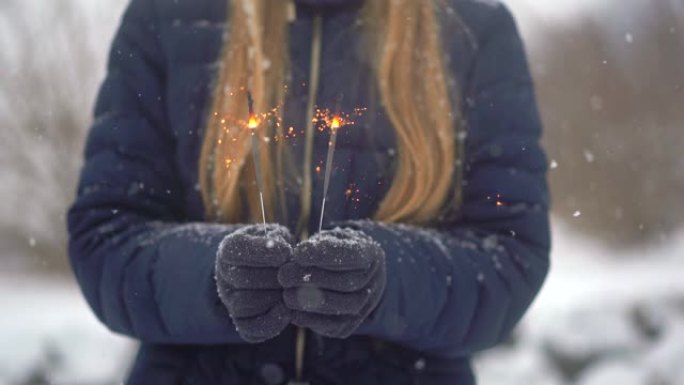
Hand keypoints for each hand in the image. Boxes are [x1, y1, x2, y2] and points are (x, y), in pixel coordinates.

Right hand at [215, 224, 293, 342]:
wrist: (265, 271)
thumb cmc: (274, 249)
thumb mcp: (275, 235)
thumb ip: (278, 240)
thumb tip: (285, 254)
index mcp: (228, 249)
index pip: (234, 249)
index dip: (260, 251)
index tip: (285, 252)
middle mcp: (223, 276)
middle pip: (242, 278)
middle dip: (273, 276)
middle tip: (292, 274)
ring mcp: (230, 301)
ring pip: (244, 304)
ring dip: (272, 297)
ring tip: (290, 290)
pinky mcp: (240, 322)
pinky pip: (249, 330)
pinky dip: (270, 323)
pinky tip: (286, 311)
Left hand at [278, 228, 385, 337]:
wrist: (348, 275)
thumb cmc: (333, 251)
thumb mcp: (329, 239)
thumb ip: (319, 244)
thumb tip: (297, 257)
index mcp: (371, 255)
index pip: (352, 255)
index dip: (323, 255)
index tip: (298, 252)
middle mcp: (374, 282)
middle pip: (346, 283)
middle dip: (311, 279)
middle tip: (284, 273)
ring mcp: (364, 306)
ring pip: (340, 307)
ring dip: (308, 301)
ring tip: (285, 291)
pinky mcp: (349, 326)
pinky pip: (331, 326)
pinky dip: (309, 318)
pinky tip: (291, 308)